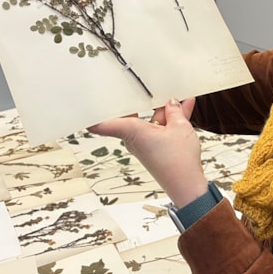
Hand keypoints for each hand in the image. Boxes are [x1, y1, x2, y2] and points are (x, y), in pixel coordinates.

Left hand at [89, 98, 207, 207]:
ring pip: (151, 121)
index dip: (92, 115)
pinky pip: (161, 129)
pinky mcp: (157, 149)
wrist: (188, 186)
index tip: (83, 105)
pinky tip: (185, 106)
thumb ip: (175, 111)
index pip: (103, 124)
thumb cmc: (178, 161)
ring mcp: (146, 144)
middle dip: (143, 102)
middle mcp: (136, 138)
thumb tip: (172, 103)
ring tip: (178, 97)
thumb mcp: (180, 127)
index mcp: (133, 131)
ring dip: (164, 110)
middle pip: (133, 115)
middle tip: (144, 87)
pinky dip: (172, 120)